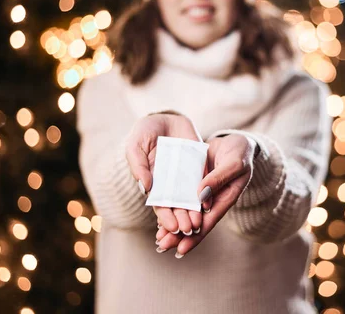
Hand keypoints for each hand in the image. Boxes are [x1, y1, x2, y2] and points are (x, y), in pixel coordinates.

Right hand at [125, 112, 202, 235]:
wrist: (165, 116)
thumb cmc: (144, 132)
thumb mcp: (135, 146)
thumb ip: (138, 166)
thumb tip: (145, 188)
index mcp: (154, 182)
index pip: (160, 205)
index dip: (165, 217)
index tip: (171, 226)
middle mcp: (171, 183)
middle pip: (178, 206)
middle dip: (182, 219)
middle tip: (189, 229)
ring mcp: (186, 175)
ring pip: (192, 198)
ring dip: (194, 212)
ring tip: (199, 223)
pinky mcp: (199, 165)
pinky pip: (203, 181)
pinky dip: (206, 193)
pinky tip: (209, 204)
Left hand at [156, 134, 256, 256]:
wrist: (237, 142)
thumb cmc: (240, 153)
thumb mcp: (233, 164)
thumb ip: (218, 179)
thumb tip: (200, 198)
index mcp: (226, 198)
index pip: (209, 221)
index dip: (195, 236)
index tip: (181, 250)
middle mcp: (213, 199)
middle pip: (195, 222)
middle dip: (178, 235)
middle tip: (161, 246)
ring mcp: (203, 192)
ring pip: (187, 212)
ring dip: (173, 224)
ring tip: (158, 238)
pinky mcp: (194, 183)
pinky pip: (182, 197)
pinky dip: (173, 206)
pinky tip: (160, 213)